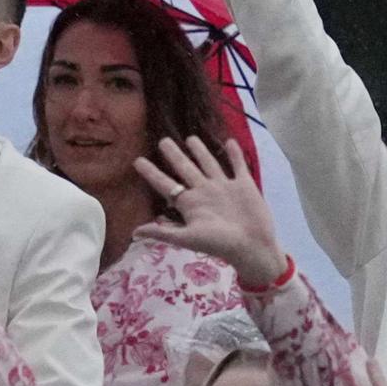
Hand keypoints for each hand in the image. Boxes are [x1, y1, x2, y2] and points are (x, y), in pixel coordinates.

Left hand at [129, 137, 284, 290]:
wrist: (252, 248)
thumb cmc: (219, 244)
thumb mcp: (188, 238)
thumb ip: (163, 232)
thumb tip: (134, 232)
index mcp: (190, 203)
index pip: (165, 184)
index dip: (151, 173)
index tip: (137, 161)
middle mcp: (205, 192)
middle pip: (186, 168)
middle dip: (174, 155)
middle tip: (163, 140)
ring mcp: (225, 188)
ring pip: (209, 164)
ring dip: (201, 151)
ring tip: (191, 138)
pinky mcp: (245, 186)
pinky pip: (238, 166)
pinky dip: (235, 154)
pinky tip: (230, 141)